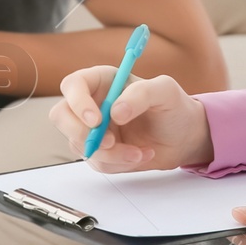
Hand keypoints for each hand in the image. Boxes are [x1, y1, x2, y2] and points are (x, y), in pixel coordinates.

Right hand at [50, 68, 211, 173]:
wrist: (184, 138)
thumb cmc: (174, 107)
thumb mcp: (165, 92)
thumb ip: (141, 94)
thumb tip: (116, 112)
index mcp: (103, 80)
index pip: (73, 85)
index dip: (77, 102)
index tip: (97, 120)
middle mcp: (92, 103)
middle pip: (61, 116)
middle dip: (82, 133)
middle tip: (109, 143)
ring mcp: (92, 129)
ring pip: (79, 145)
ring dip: (109, 154)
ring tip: (139, 152)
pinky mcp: (99, 151)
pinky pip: (96, 162)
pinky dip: (118, 163)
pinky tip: (140, 155)